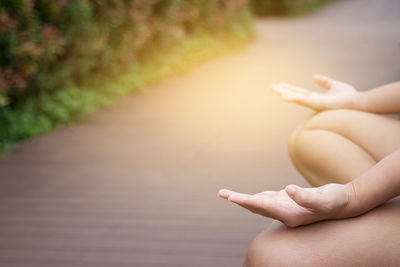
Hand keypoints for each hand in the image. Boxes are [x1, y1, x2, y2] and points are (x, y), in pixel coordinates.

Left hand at [218, 183, 350, 226]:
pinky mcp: (289, 202)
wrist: (346, 204)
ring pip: (260, 203)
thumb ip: (306, 196)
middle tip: (221, 193)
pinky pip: (269, 200)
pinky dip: (257, 197)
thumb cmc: (336, 201)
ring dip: (244, 199)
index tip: (231, 198)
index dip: (246, 201)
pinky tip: (251, 197)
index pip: (262, 207)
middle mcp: (284, 213)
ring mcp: (286, 208)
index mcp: (289, 214)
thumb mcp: (323, 198)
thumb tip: (287, 190)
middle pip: (256, 206)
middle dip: (238, 200)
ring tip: (228, 195)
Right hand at [272, 74, 358, 110]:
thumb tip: (314, 77)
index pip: (299, 92)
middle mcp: (312, 102)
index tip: (280, 85)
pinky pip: (302, 101)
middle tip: (271, 87)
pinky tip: (283, 97)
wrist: (357, 103)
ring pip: (295, 98)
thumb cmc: (349, 97)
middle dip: (283, 91)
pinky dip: (292, 99)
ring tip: (274, 89)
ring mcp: (313, 104)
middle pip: (294, 95)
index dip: (289, 89)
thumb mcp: (335, 85)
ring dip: (284, 93)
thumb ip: (325, 82)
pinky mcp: (316, 104)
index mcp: (315, 98)